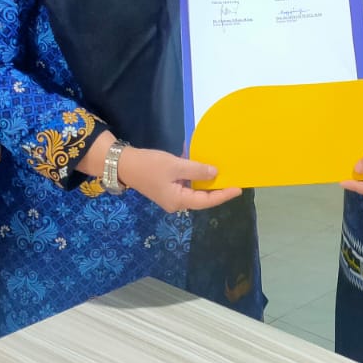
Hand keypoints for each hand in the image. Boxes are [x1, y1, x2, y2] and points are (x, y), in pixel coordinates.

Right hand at [118, 146, 241, 212]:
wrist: (124, 164)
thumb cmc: (149, 166)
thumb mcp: (175, 166)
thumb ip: (196, 170)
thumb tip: (215, 173)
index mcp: (179, 201)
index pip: (206, 201)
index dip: (223, 195)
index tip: (238, 189)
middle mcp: (177, 202)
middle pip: (201, 197)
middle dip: (216, 188)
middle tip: (232, 178)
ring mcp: (171, 196)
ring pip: (194, 189)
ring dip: (205, 179)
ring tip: (221, 170)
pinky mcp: (167, 187)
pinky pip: (185, 182)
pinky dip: (193, 173)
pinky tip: (198, 160)